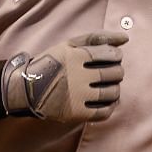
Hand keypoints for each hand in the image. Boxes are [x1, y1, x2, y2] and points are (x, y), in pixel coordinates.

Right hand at [0, 31, 127, 122]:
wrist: (25, 89)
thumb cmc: (51, 63)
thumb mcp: (68, 45)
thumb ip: (96, 38)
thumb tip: (126, 38)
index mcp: (76, 56)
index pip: (112, 54)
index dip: (116, 56)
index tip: (109, 58)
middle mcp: (78, 76)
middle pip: (115, 73)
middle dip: (116, 72)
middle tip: (108, 73)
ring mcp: (77, 96)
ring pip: (113, 93)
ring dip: (114, 89)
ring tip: (106, 87)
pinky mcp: (76, 113)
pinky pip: (104, 112)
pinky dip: (110, 107)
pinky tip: (104, 101)